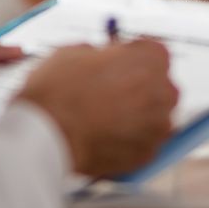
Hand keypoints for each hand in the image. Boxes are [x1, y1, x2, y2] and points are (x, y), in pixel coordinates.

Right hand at [17, 40, 177, 176]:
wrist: (45, 135)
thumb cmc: (57, 91)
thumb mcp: (74, 52)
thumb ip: (99, 54)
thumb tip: (100, 59)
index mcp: (150, 59)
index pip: (155, 53)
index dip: (134, 58)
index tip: (121, 64)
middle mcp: (162, 92)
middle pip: (160, 86)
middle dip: (141, 88)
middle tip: (111, 93)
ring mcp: (157, 127)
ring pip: (154, 118)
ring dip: (136, 116)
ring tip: (105, 119)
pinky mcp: (146, 155)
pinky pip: (143, 143)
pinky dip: (129, 141)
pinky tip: (104, 137)